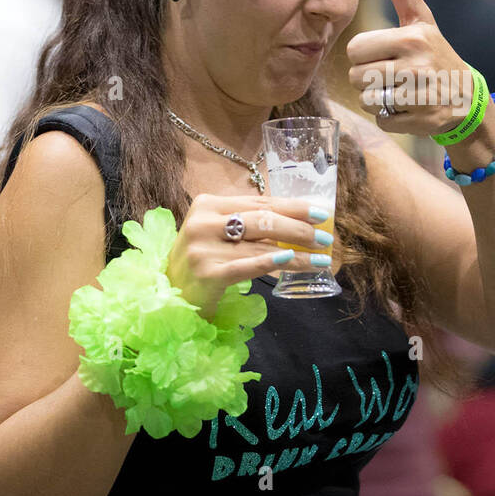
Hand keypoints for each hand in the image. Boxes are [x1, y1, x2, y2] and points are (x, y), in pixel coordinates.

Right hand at [165, 193, 331, 314]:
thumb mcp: (220, 232)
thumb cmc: (202, 258)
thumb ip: (250, 222)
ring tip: (321, 258)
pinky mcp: (207, 274)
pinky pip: (247, 266)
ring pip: (261, 245)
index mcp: (208, 204)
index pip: (260, 202)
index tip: (321, 213)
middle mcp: (203, 222)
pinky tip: (293, 259)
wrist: (169, 293)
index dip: (294, 207)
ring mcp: (203, 248)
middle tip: (325, 238)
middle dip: (300, 229)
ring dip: (297, 253)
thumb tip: (300, 220)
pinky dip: (272, 261)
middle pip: (263, 220)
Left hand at [345, 0, 471, 135]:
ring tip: (397, 91)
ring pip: (366, 99)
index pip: (355, 49)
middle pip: (356, 76)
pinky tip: (407, 108)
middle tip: (388, 76)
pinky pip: (382, 120)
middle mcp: (416, 66)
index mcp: (411, 38)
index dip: (363, 55)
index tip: (381, 56)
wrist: (467, 98)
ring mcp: (420, 96)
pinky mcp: (421, 121)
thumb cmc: (435, 53)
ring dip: (376, 99)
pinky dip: (390, 117)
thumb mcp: (422, 21)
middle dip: (366, 79)